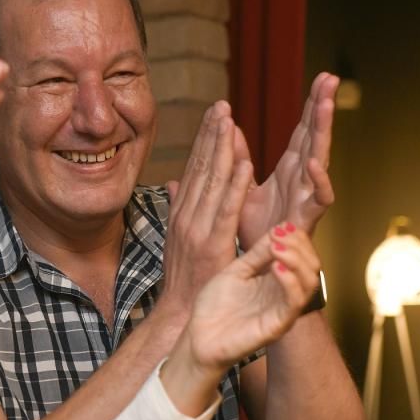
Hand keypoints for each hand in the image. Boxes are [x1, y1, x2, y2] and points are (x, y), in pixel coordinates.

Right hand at [158, 101, 253, 324]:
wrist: (180, 315)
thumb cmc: (185, 279)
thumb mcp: (180, 237)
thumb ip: (179, 207)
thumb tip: (174, 182)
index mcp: (183, 213)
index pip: (195, 169)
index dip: (205, 139)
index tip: (215, 113)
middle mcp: (187, 216)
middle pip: (201, 168)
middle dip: (211, 134)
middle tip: (222, 104)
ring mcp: (197, 230)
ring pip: (212, 182)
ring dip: (221, 149)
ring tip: (230, 120)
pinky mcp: (212, 245)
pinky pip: (226, 210)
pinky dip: (235, 186)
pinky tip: (245, 163)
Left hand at [159, 223, 321, 415]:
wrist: (198, 337)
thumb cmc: (214, 306)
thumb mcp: (236, 271)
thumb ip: (257, 254)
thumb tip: (279, 229)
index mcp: (275, 280)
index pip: (301, 254)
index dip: (296, 237)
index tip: (281, 226)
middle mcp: (284, 294)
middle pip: (312, 266)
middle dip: (300, 245)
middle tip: (280, 234)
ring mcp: (283, 310)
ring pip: (309, 282)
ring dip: (297, 259)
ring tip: (277, 247)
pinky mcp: (277, 325)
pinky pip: (293, 303)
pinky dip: (289, 282)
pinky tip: (275, 267)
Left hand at [237, 72, 337, 248]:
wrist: (256, 268)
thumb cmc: (256, 231)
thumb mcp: (242, 188)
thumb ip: (238, 159)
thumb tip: (230, 129)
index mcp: (289, 171)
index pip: (302, 131)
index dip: (311, 106)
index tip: (322, 77)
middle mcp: (301, 180)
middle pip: (314, 137)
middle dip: (322, 108)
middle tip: (331, 77)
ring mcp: (306, 198)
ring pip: (320, 159)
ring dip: (324, 131)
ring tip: (325, 104)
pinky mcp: (307, 220)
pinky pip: (318, 199)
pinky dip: (317, 180)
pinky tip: (312, 160)